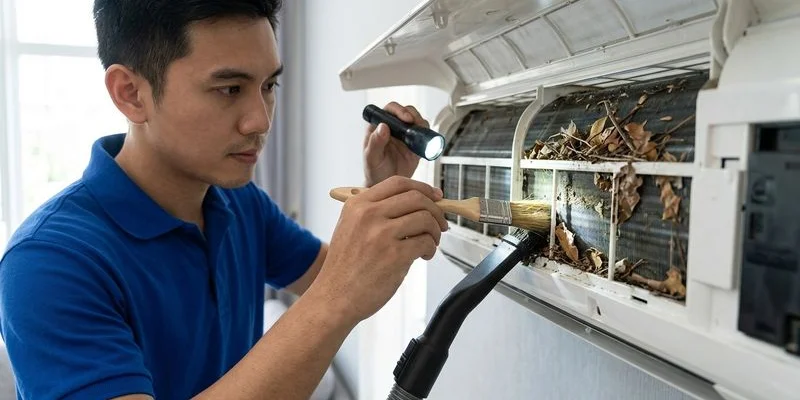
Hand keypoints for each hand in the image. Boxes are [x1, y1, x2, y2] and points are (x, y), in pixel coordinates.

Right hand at [312, 176, 447, 324]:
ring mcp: (381, 234)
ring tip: (430, 244)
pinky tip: (423, 256)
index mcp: (358, 205)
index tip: (436, 196)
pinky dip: (431, 249)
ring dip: (435, 232)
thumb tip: (415, 204)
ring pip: (425, 219)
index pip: (398, 183)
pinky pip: (425, 242)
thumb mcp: (350, 227)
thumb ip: (375, 212)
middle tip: (440, 224)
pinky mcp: (394, 255)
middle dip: (435, 211)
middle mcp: (369, 215)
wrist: (334, 297)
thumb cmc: (345, 268)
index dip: (422, 188)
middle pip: (416, 198)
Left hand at [363, 102, 430, 186]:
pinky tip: (426, 142)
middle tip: (417, 126)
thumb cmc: (374, 171)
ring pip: (416, 121)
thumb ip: (375, 142)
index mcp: (378, 127)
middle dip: (413, 116)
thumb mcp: (372, 158)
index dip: (399, 110)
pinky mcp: (415, 144)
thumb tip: (382, 126)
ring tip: (422, 135)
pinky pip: (424, 135)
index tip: (406, 119)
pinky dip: (428, 136)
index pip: (389, 110)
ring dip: (422, 125)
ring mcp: (404, 136)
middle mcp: (392, 128)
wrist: (386, 186)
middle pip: (406, 112)